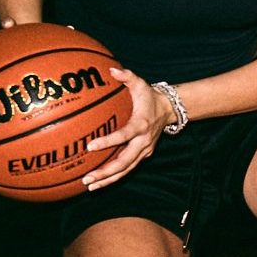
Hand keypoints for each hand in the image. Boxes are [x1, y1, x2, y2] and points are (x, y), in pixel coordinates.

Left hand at [78, 67, 168, 189]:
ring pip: (125, 170)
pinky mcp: (142, 156)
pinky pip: (127, 169)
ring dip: (108, 179)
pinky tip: (98, 183)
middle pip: (124, 161)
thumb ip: (126, 76)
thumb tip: (112, 70)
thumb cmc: (149, 96)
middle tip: (87, 178)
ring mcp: (143, 151)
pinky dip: (113, 177)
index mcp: (141, 125)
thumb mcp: (140, 84)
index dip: (108, 141)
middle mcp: (143, 142)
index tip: (91, 146)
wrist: (168, 111)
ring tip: (89, 186)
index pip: (124, 135)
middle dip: (106, 172)